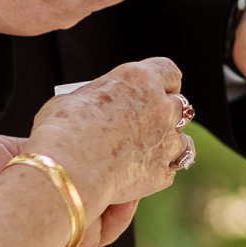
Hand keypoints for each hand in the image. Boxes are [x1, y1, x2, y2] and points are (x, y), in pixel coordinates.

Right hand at [25, 58, 192, 246]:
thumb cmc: (63, 129)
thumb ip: (98, 98)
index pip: (169, 72)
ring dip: (169, 145)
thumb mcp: (76, 98)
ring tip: (149, 153)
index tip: (160, 91)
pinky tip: (142, 174)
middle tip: (151, 125)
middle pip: (180, 106)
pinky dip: (159, 172)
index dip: (165, 83)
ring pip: (182, 140)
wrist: (68, 168)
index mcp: (140, 78)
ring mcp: (165, 140)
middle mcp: (160, 106)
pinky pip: (170, 170)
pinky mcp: (161, 172)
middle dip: (168, 115)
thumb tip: (96, 105)